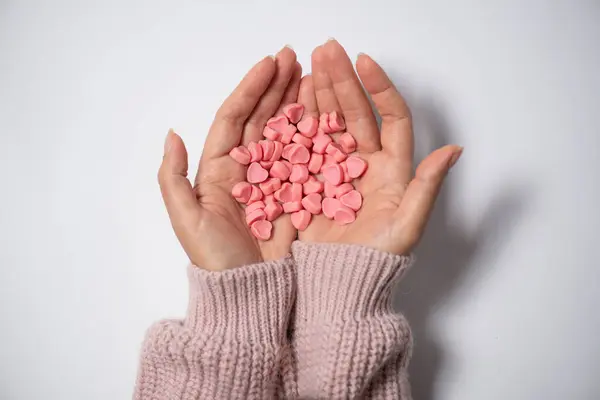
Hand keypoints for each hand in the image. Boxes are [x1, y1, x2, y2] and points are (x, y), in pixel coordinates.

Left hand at [158, 47, 302, 270]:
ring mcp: (274, 179)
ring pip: (285, 132)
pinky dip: (315, 134)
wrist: (248, 292)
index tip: (268, 63)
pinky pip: (306, 157)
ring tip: (311, 76)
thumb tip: (172, 134)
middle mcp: (246, 168)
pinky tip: (326, 114)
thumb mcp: (185, 219)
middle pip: (262, 117)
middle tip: (294, 57)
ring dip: (296, 103)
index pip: (234, 118)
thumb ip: (172, 176)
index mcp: (218, 168)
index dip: (250, 89)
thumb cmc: (215, 260)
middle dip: (276, 86)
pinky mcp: (296, 193)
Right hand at [299, 40, 462, 254]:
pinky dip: (298, 121)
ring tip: (308, 65)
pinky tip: (290, 101)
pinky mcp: (311, 180)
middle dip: (342, 80)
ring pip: (330, 122)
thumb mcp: (407, 226)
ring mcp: (336, 170)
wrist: (340, 284)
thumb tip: (454, 150)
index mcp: (392, 169)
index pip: (390, 117)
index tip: (364, 61)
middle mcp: (365, 163)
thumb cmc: (378, 260)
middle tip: (326, 50)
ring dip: (320, 93)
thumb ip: (427, 186)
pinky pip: (305, 144)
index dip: (379, 87)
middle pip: (356, 112)